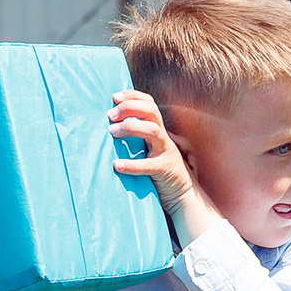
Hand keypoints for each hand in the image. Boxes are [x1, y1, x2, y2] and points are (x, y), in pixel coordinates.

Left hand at [108, 90, 195, 206]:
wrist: (182, 195)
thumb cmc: (158, 172)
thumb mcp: (149, 150)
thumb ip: (136, 138)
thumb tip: (109, 128)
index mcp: (158, 130)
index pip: (149, 103)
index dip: (133, 96)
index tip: (114, 97)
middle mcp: (163, 137)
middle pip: (152, 111)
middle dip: (130, 108)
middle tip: (110, 115)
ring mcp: (166, 152)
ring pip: (153, 130)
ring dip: (130, 127)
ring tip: (112, 132)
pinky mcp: (165, 170)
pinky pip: (149, 165)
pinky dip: (132, 164)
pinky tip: (117, 165)